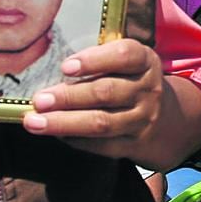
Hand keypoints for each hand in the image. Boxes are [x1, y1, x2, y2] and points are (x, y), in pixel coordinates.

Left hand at [24, 39, 163, 157]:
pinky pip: (102, 145)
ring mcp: (142, 120)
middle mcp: (147, 90)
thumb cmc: (131, 80)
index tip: (65, 67)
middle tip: (39, 99)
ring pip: (101, 123)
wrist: (166, 117)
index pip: (124, 56)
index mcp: (145, 61)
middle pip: (106, 92)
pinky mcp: (134, 144)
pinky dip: (75, 140)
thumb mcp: (127, 62)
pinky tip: (56, 134)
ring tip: (35, 121)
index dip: (95, 60)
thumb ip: (99, 59)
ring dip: (64, 123)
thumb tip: (49, 66)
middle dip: (69, 97)